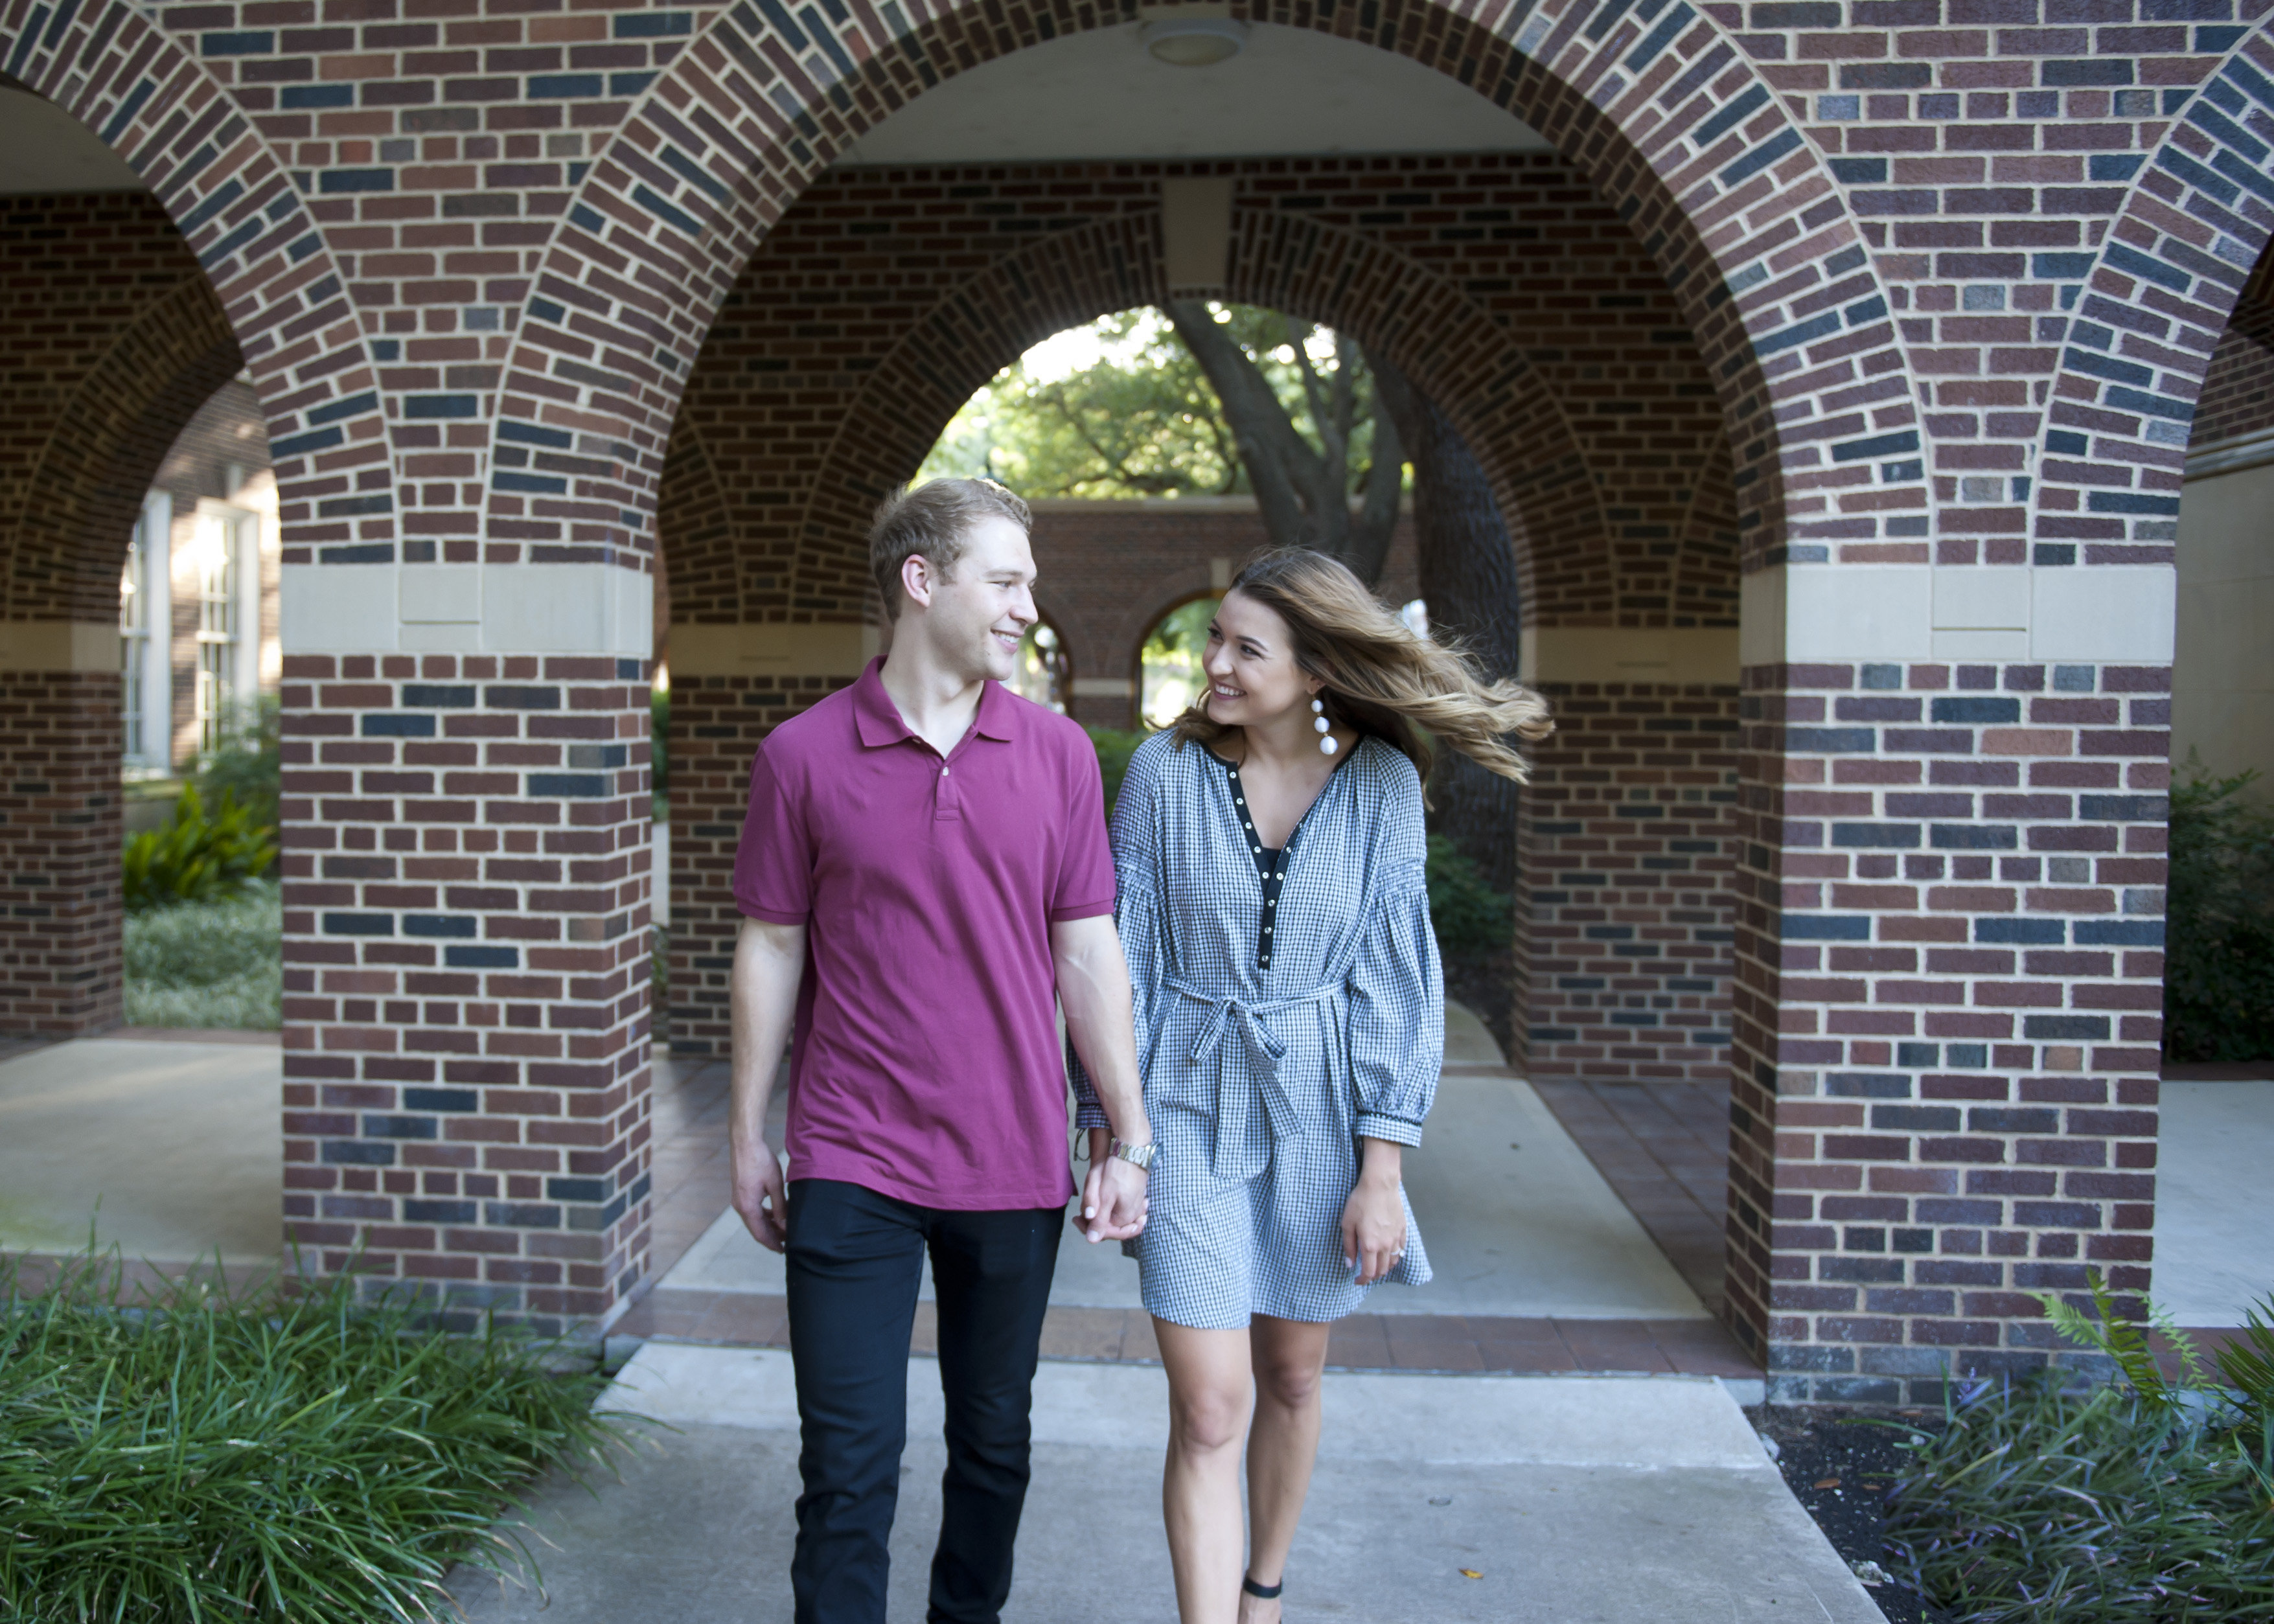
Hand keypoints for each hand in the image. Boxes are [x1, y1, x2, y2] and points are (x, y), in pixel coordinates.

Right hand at [732, 1133, 789, 1252]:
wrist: (745, 1144)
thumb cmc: (760, 1161)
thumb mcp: (775, 1185)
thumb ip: (780, 1207)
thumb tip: (784, 1225)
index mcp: (747, 1207)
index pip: (760, 1233)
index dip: (772, 1243)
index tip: (783, 1251)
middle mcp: (740, 1206)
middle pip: (757, 1229)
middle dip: (772, 1236)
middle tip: (788, 1242)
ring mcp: (739, 1200)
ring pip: (755, 1220)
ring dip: (768, 1226)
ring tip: (784, 1229)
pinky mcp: (741, 1193)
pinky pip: (752, 1211)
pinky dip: (764, 1216)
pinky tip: (775, 1215)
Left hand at [1075, 1129, 1150, 1242]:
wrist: (1132, 1149)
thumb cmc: (1118, 1171)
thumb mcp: (1105, 1196)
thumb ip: (1099, 1219)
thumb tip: (1091, 1240)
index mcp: (1127, 1217)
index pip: (1106, 1233)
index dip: (1089, 1228)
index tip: (1075, 1219)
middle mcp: (1134, 1215)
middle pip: (1111, 1227)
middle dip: (1094, 1222)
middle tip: (1078, 1216)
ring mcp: (1136, 1206)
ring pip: (1115, 1219)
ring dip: (1101, 1216)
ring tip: (1088, 1210)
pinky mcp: (1135, 1197)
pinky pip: (1122, 1210)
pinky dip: (1110, 1210)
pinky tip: (1101, 1204)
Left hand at [1340, 1167, 1405, 1285]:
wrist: (1380, 1185)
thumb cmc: (1360, 1202)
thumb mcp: (1347, 1224)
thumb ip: (1349, 1246)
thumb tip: (1350, 1264)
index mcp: (1370, 1245)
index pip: (1369, 1272)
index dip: (1362, 1280)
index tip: (1357, 1280)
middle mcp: (1385, 1245)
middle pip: (1382, 1270)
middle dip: (1373, 1276)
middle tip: (1365, 1274)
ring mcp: (1396, 1238)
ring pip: (1393, 1262)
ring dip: (1385, 1268)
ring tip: (1376, 1265)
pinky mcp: (1402, 1229)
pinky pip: (1401, 1249)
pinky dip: (1395, 1255)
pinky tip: (1389, 1253)